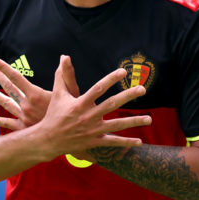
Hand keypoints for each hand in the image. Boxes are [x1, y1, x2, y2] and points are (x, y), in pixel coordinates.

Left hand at [0, 55, 79, 129]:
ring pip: (5, 104)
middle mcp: (26, 105)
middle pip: (8, 87)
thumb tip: (64, 57)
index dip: (3, 67)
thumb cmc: (73, 113)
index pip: (15, 77)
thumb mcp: (71, 92)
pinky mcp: (23, 129)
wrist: (69, 138)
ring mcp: (23, 118)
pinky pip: (6, 124)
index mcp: (35, 95)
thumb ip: (66, 74)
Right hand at [0, 55, 151, 159]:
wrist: (48, 139)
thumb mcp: (57, 93)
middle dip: (128, 96)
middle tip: (142, 89)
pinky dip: (126, 142)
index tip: (123, 72)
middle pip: (111, 104)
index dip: (111, 79)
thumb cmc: (54, 114)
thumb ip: (62, 75)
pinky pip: (112, 142)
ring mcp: (92, 130)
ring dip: (134, 121)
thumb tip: (63, 57)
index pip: (98, 88)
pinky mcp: (94, 142)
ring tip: (149, 118)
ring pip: (116, 125)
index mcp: (80, 103)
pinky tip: (139, 141)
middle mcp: (88, 116)